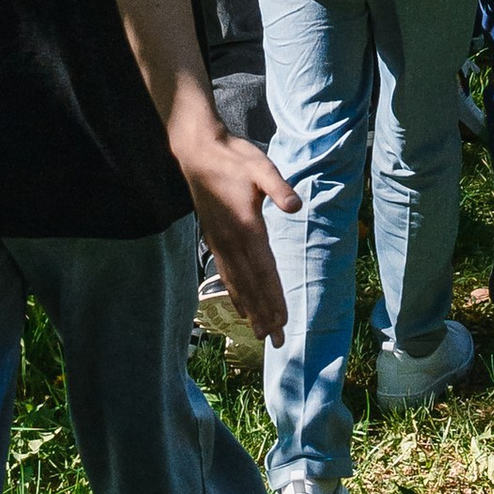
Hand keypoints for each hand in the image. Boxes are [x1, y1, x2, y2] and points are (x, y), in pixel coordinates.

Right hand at [182, 121, 299, 343]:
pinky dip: (234, 293)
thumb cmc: (233, 158)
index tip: (281, 322)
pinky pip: (226, 273)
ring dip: (250, 309)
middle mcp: (232, 242)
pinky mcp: (213, 239)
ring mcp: (220, 242)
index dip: (274, 298)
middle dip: (264, 314)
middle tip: (275, 341)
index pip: (264, 271)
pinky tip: (239, 305)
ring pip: (237, 284)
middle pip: (251, 286)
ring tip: (259, 333)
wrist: (197, 152)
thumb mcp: (260, 166)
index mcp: (247, 228)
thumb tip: (296, 205)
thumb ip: (278, 187)